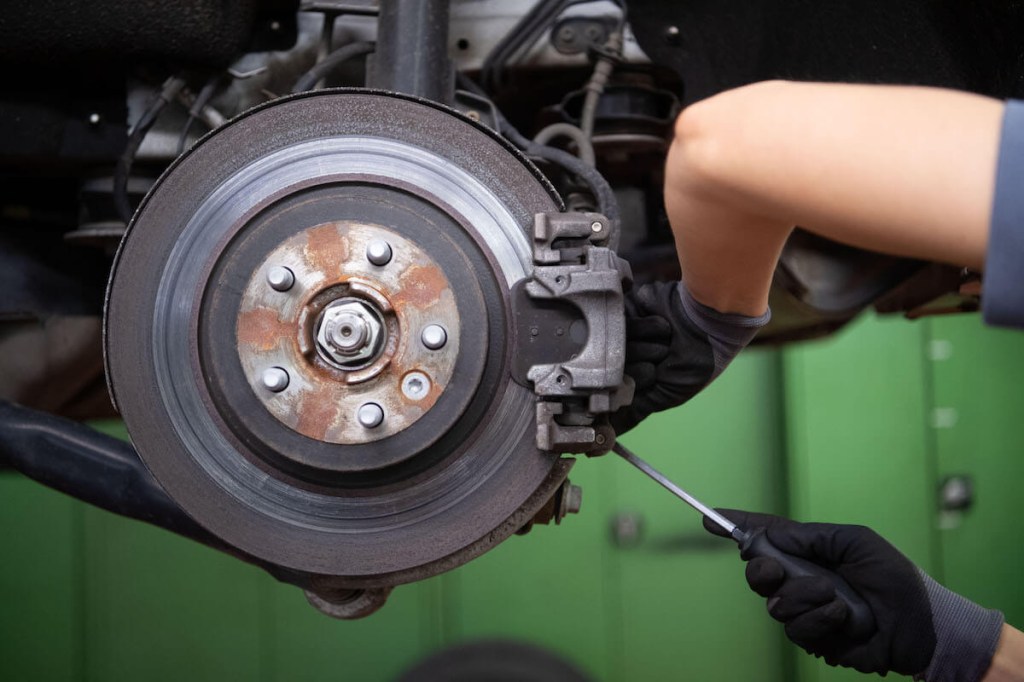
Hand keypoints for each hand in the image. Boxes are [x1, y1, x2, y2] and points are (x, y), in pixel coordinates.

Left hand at [611, 281, 767, 434]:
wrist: (708, 324)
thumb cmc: (696, 362)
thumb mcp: (668, 394)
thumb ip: (636, 409)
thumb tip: (612, 431)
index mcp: (635, 375)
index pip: (613, 389)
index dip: (632, 387)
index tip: (653, 379)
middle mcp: (628, 355)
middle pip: (612, 369)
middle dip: (642, 366)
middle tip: (664, 358)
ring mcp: (625, 332)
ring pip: (616, 346)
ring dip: (647, 345)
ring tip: (667, 342)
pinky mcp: (626, 310)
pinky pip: (620, 322)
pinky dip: (646, 326)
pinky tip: (663, 326)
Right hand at [703, 510, 1003, 679]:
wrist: (921, 624)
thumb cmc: (894, 577)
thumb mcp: (855, 541)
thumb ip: (811, 536)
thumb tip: (774, 533)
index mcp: (808, 553)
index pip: (765, 537)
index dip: (736, 527)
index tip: (710, 518)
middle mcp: (800, 580)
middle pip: (757, 573)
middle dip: (761, 569)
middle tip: (776, 568)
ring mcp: (806, 610)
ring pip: (775, 604)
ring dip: (803, 597)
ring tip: (834, 597)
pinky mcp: (815, 638)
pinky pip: (796, 629)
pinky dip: (819, 619)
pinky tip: (843, 617)